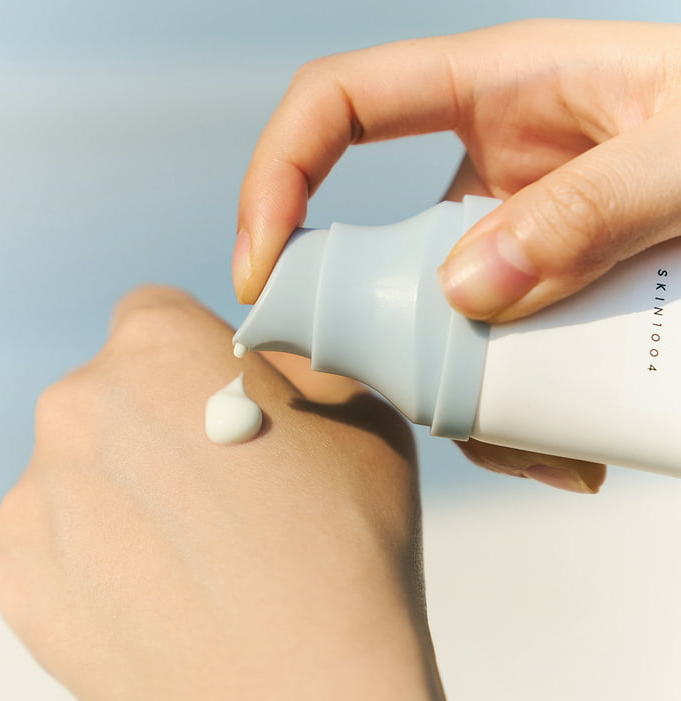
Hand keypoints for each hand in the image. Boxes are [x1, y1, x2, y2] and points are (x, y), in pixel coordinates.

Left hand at [0, 287, 466, 700]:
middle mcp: (77, 404)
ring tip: (197, 549)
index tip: (229, 402)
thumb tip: (259, 359)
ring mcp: (38, 491)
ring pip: (86, 465)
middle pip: (115, 390)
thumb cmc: (345, 541)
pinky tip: (163, 589)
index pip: (159, 313)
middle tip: (224, 485)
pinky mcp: (19, 574)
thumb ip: (294, 360)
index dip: (199, 355)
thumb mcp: (357, 406)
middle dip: (162, 418)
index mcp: (156, 343)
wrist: (306, 694)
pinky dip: (100, 551)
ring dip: (129, 486)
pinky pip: (60, 535)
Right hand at [232, 18, 680, 491]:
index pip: (332, 108)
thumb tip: (467, 292)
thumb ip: (596, 205)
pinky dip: (509, 420)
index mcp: (494, 87)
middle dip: (358, 323)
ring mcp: (509, 238)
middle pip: (366, 241)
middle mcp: (487, 166)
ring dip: (453, 395)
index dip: (275, 178)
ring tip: (537, 449)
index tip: (263, 272)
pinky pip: (487, 359)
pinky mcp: (538, 297)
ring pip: (429, 325)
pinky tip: (567, 453)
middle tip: (394, 394)